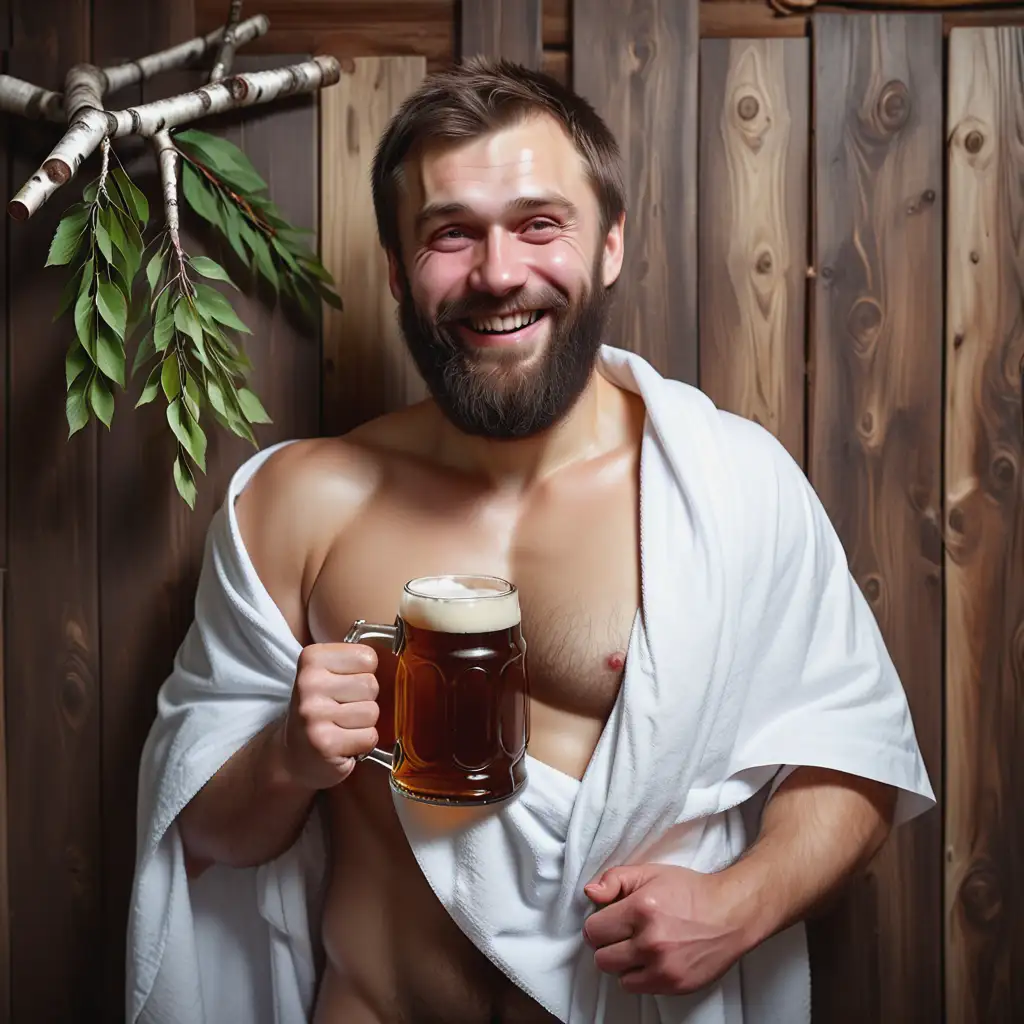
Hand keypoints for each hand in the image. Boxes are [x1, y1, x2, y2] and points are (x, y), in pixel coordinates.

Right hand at [280, 642, 380, 788]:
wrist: (291, 755)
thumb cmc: (320, 710)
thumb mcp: (328, 675)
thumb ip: (355, 663)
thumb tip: (400, 654)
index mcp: (312, 657)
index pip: (368, 657)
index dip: (363, 675)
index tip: (343, 686)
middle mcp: (309, 683)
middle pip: (371, 685)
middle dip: (364, 701)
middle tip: (341, 711)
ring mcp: (314, 714)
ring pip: (373, 712)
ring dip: (363, 724)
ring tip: (341, 727)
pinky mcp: (324, 743)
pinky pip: (370, 737)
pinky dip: (362, 744)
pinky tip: (342, 744)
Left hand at [582, 863, 755, 995]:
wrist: (730, 914)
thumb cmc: (690, 891)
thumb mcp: (650, 872)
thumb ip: (615, 879)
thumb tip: (590, 893)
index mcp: (641, 909)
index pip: (593, 930)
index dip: (598, 924)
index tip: (608, 921)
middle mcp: (650, 941)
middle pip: (601, 957)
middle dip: (607, 944)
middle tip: (622, 934)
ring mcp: (663, 967)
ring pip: (617, 975)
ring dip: (622, 962)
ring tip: (637, 946)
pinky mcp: (674, 985)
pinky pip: (637, 987)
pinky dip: (639, 975)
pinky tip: (650, 958)